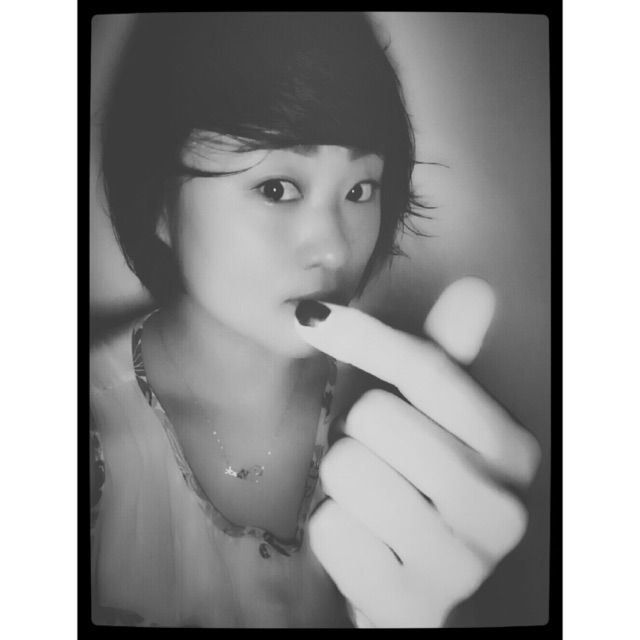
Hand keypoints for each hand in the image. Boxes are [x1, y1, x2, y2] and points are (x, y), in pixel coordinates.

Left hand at [294, 278, 540, 627]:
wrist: (411, 586)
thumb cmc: (414, 487)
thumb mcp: (434, 423)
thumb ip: (448, 361)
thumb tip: (476, 289)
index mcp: (511, 451)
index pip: (425, 367)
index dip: (359, 334)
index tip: (311, 317)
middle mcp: (501, 509)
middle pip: (375, 416)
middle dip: (358, 435)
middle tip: (380, 463)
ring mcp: (460, 564)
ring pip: (346, 470)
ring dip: (342, 485)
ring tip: (373, 505)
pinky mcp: (410, 606)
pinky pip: (330, 531)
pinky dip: (333, 532)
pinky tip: (366, 546)